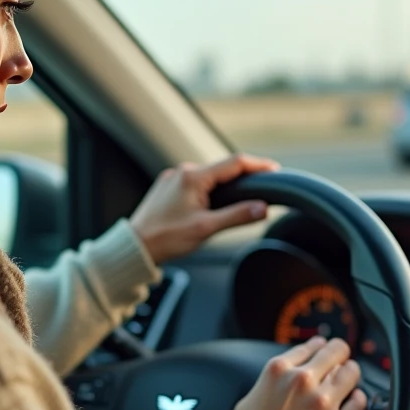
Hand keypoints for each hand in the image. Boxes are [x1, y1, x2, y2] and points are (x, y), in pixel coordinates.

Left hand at [129, 153, 278, 264]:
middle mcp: (183, 172)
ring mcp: (173, 179)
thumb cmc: (166, 238)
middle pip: (222, 168)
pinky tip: (213, 202)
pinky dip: (210, 189)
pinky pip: (195, 183)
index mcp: (193, 177)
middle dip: (243, 175)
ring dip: (225, 184)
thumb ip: (237, 216)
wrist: (135, 246)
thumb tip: (262, 208)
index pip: (234, 163)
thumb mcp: (206, 228)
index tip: (274, 169)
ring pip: (208, 176)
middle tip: (262, 185)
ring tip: (241, 196)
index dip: (257, 165)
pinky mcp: (168, 188)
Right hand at [222, 336, 367, 409]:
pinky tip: (352, 401)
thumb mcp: (249, 398)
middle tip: (341, 361)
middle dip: (339, 355)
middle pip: (336, 351)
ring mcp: (322, 403)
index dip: (320, 348)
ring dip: (351, 374)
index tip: (323, 351)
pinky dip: (357, 399)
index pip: (311, 346)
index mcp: (278, 370)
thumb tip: (286, 377)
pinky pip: (359, 402)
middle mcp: (302, 381)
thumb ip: (270, 382)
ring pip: (352, 372)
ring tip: (349, 380)